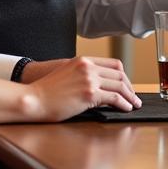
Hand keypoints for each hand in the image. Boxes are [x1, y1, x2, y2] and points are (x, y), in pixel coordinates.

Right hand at [25, 57, 140, 119]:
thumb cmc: (46, 91)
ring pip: (119, 85)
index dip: (124, 76)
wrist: (33, 99)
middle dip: (130, 87)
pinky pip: (114, 98)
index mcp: (83, 60)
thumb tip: (97, 85)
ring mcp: (89, 79)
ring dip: (130, 96)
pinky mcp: (89, 94)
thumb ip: (82, 75)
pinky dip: (124, 103)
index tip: (127, 86)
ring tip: (134, 104)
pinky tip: (126, 108)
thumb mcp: (66, 75)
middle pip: (120, 74)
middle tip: (134, 97)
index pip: (113, 64)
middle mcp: (88, 67)